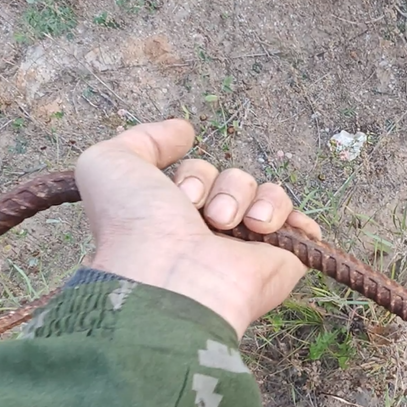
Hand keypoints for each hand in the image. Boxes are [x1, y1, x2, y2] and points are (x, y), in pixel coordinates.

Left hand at [74, 119, 321, 336]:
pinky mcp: (282, 260)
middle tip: (199, 213)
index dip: (189, 174)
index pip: (196, 174)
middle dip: (215, 184)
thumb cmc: (134, 226)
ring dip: (242, 196)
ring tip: (225, 224)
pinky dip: (285, 215)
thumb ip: (141, 139)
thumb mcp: (108, 164)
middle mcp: (210, 233)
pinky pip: (298, 220)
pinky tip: (263, 226)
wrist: (172, 276)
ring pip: (262, 191)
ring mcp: (247, 247)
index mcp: (173, 218)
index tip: (175, 195)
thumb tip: (184, 130)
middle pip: (230, 177)